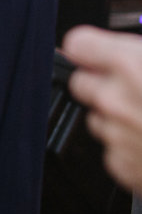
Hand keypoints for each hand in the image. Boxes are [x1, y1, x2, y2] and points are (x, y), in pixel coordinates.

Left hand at [64, 25, 141, 194]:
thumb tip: (132, 55)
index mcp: (131, 65)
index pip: (78, 44)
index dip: (92, 49)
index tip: (100, 53)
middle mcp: (116, 100)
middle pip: (83, 84)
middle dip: (104, 85)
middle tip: (137, 90)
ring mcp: (118, 136)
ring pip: (99, 120)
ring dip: (118, 119)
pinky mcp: (125, 169)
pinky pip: (114, 153)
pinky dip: (130, 150)